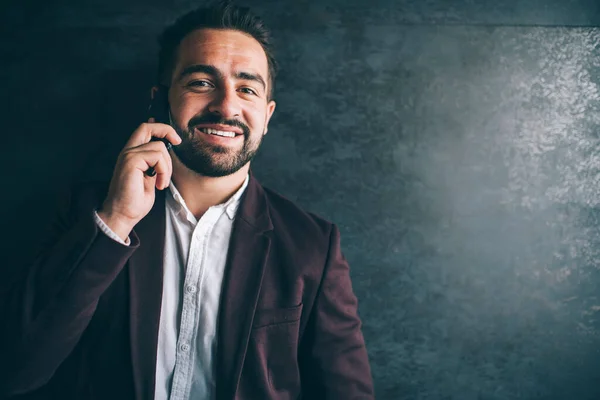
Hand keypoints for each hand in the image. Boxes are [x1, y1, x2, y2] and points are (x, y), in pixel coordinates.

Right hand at [97, 118, 181, 239]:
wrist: (123, 214)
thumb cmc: (135, 201)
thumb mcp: (150, 178)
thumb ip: (155, 164)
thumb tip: (165, 154)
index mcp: (132, 154)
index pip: (145, 130)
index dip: (161, 129)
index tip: (175, 140)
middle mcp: (128, 152)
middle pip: (147, 127)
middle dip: (166, 130)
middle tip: (178, 142)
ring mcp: (128, 155)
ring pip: (159, 147)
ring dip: (167, 167)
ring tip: (162, 182)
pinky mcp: (131, 161)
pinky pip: (157, 157)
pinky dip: (164, 171)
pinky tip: (159, 184)